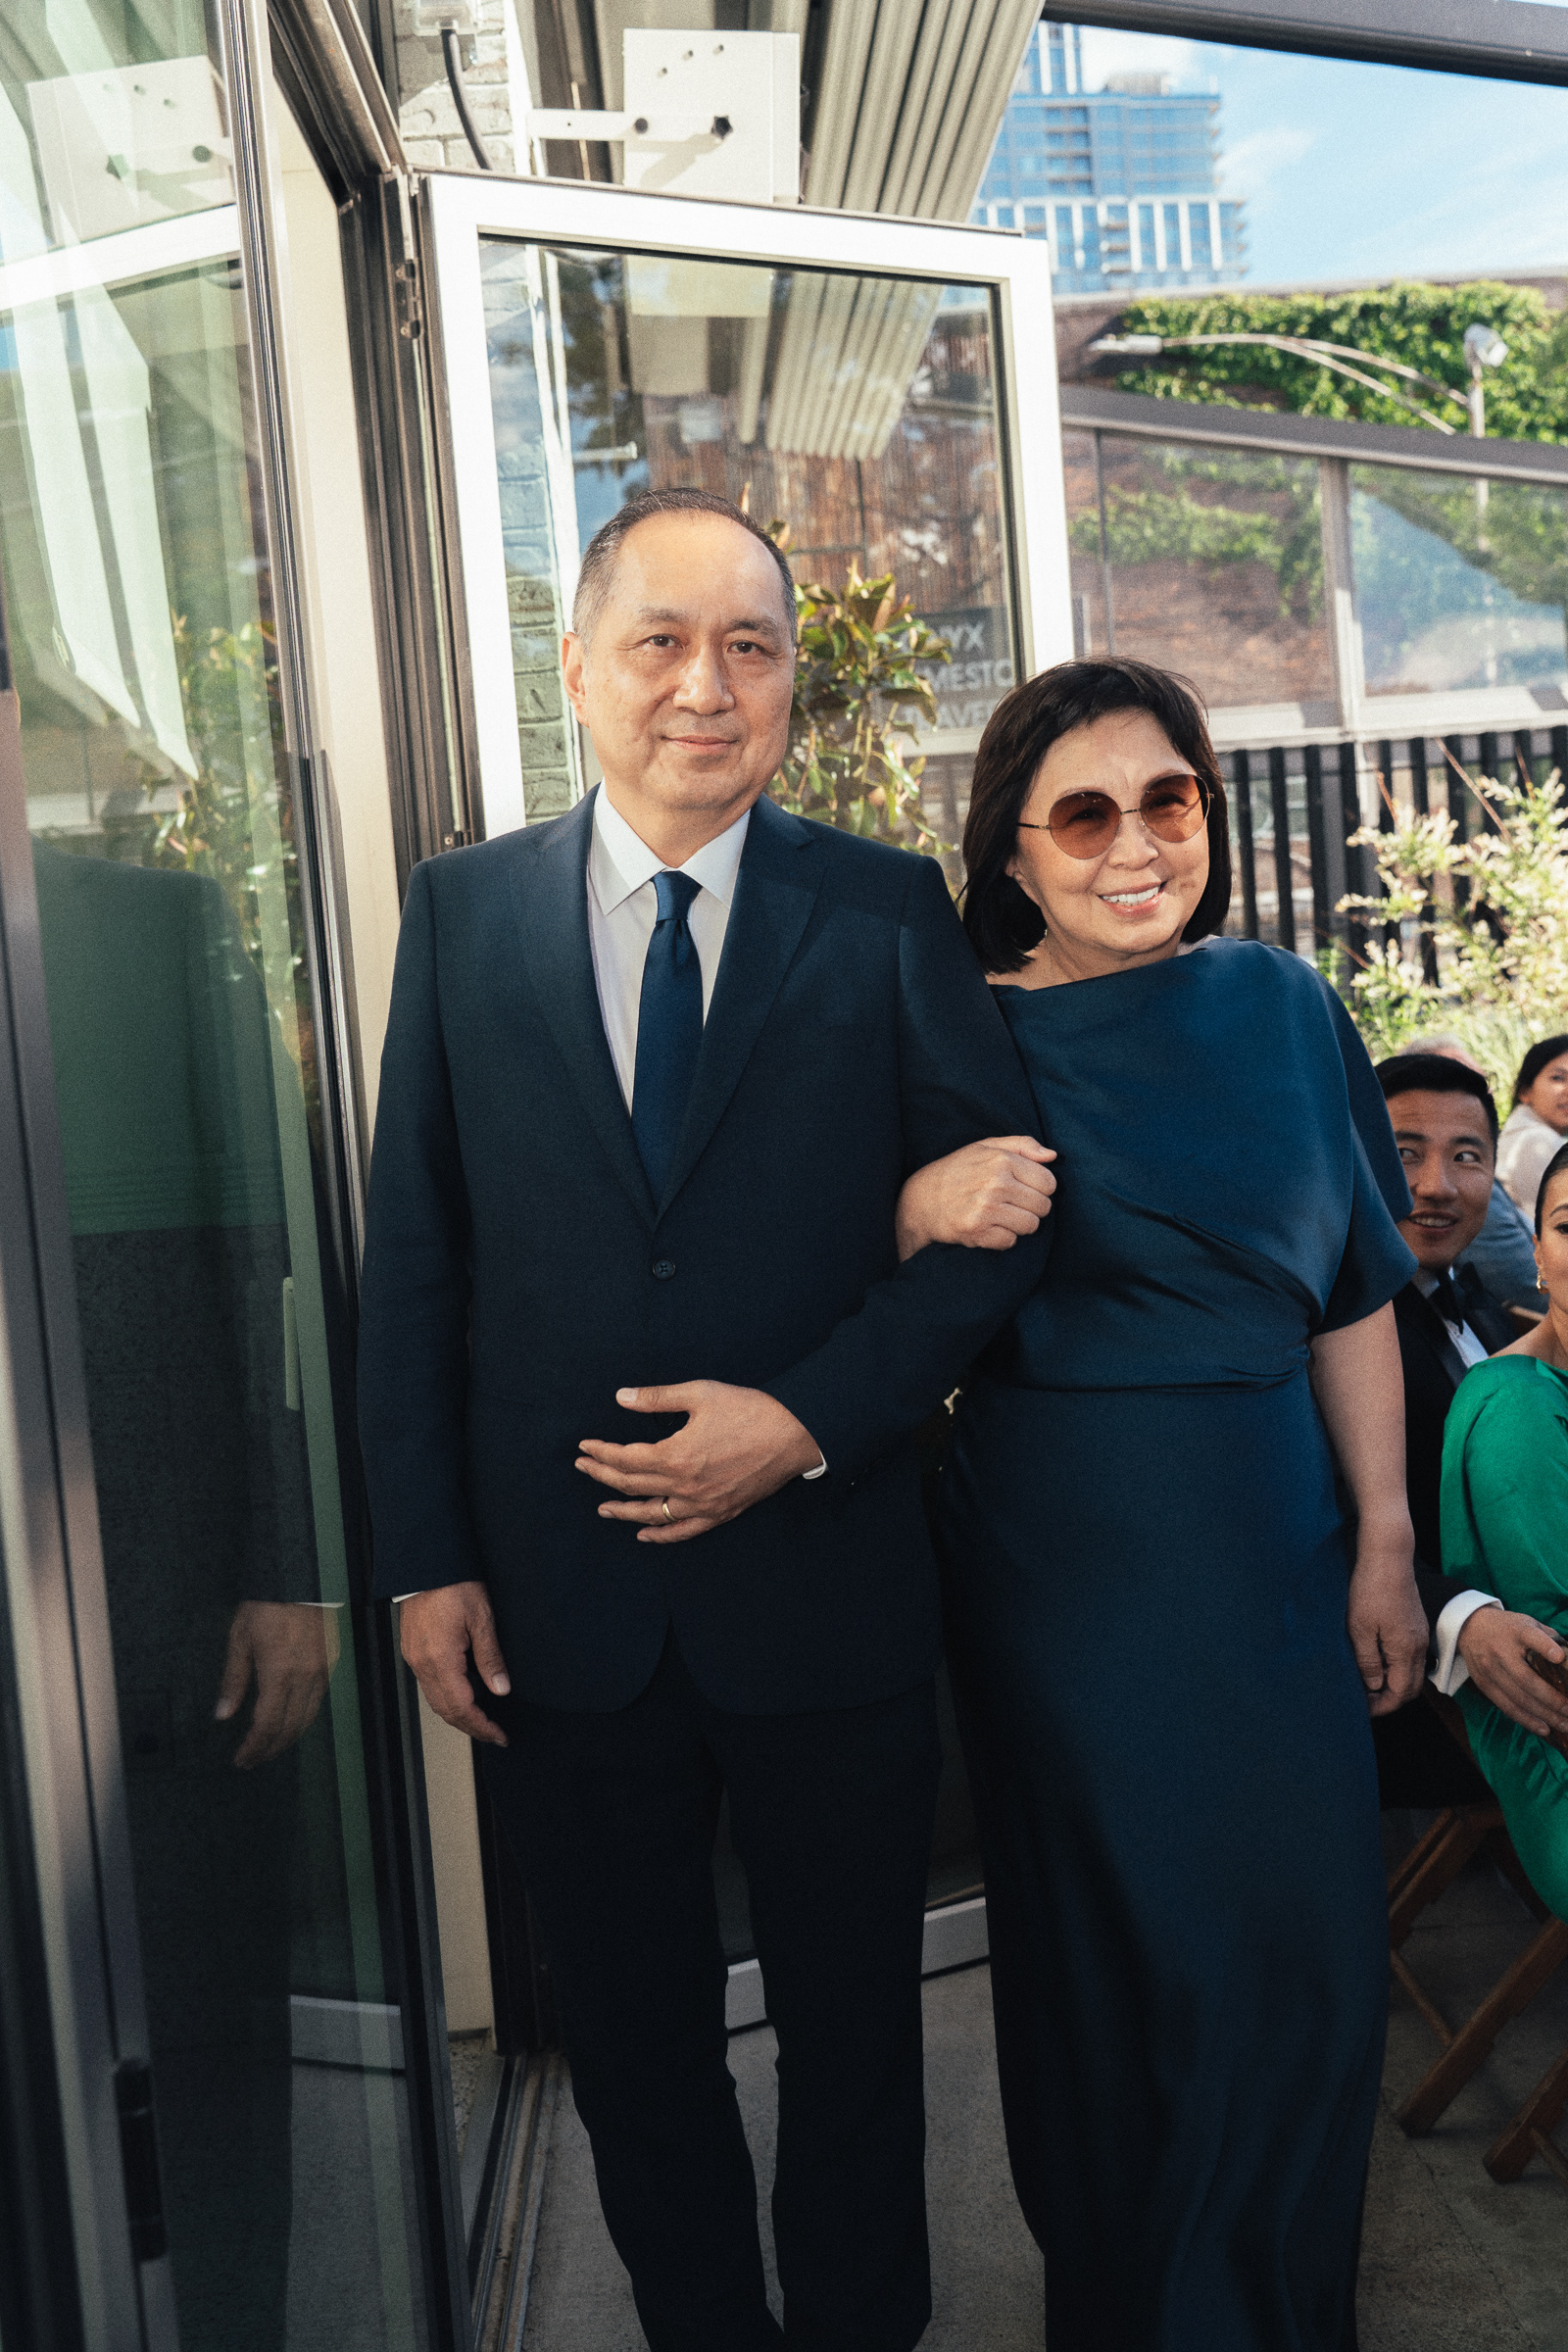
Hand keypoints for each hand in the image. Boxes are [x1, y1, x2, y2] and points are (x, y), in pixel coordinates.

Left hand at [215, 1601, 339, 1768]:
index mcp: (278, 1673)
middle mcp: (304, 1678)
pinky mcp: (330, 1664)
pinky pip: (317, 1702)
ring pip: (307, 1719)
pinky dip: (302, 1719)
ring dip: (287, 1739)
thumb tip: (223, 1714)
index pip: (267, 1725)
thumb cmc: (265, 1606)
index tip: (241, 1759)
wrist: (300, 1579)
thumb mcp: (240, 1639)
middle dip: (269, 1750)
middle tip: (252, 1760)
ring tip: (268, 1748)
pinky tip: (289, 1721)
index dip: (254, 1747)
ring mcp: (321, 1672)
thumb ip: (233, 1679)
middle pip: (289, 1729)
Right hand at [399, 1581, 510, 1747]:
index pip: (461, 1707)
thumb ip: (491, 1657)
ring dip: (457, 1715)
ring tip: (482, 1721)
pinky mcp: (412, 1650)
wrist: (427, 1563)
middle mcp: (421, 1664)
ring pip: (434, 1700)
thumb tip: (501, 1689)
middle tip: (494, 1735)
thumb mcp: (482, 1618)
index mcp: (440, 1659)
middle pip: (445, 1710)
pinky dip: (447, 1698)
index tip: (500, 1736)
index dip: (482, 1726)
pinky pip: (428, 1685)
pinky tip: (463, 1695)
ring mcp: (413, 1658)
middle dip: (470, 1727)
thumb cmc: (454, 1584)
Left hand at [576, 1381, 822, 1542]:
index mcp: (675, 1455)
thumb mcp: (700, 1394)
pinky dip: (661, 1535)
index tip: (585, 1446)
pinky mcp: (720, 1512)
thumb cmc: (749, 1410)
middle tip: (583, 1468)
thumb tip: (621, 1397)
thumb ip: (657, 1397)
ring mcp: (702, 1504)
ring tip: (603, 1509)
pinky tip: (645, 1534)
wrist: (794, 1433)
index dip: (601, 1453)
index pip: (624, 1459)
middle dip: (602, 1476)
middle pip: (631, 1486)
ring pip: (652, 1514)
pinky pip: (683, 1531)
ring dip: (623, 1512)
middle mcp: (684, 1487)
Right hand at [895, 1136, 1056, 1260]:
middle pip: (1043, 1206)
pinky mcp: (977, 1231)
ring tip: (1000, 1216)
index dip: (1040, 1189)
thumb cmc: (957, 1171)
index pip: (1049, 1183)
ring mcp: (986, 1208)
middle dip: (1031, 1208)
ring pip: (1030, 1226)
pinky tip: (987, 1228)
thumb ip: (1022, 1145)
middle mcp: (996, 1183)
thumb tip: (1052, 1156)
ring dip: (1018, 1225)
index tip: (1024, 1190)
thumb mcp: (985, 1147)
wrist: (919, 1201)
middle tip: (1011, 1205)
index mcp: (1002, 1160)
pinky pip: (1010, 1241)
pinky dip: (1002, 1238)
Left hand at [1347, 1541, 1427, 1716]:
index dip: (1382, 1706)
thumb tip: (1373, 1686)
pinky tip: (1376, 1658)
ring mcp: (1421, 1634)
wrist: (1389, 1557)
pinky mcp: (1417, 1624)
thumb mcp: (1360, 1629)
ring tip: (1367, 1679)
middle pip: (1411, 1688)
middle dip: (1390, 1698)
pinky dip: (1397, 1666)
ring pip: (1412, 1672)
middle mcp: (1419, 1646)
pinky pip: (1411, 1656)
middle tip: (1365, 1698)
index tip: (1363, 1708)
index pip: (1400, 1694)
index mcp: (1406, 1650)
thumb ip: (1368, 1662)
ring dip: (1393, 1681)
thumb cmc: (1371, 1590)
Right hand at [1457, 1609, 1567, 1739]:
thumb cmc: (1508, 1628)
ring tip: (1564, 1725)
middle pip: (1526, 1679)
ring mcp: (1490, 1669)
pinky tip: (1544, 1729)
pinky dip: (1526, 1720)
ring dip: (1543, 1715)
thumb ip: (1549, 1637)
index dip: (1545, 1647)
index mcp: (1516, 1631)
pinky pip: (1506, 1706)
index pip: (1530, 1637)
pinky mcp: (1484, 1683)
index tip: (1560, 1657)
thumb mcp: (1527, 1623)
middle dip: (1551, 1699)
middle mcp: (1501, 1650)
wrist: (1469, 1628)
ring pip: (1518, 1698)